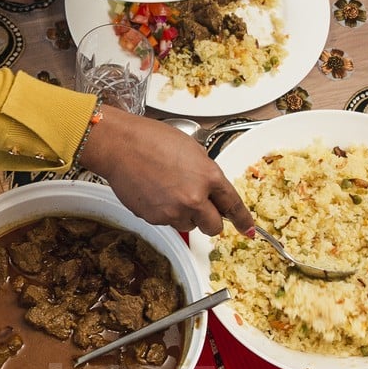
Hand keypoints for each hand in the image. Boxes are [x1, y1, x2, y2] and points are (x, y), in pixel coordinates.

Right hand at [79, 109, 255, 236]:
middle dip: (209, 220)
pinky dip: (164, 212)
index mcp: (209, 176)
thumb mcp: (191, 148)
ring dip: (184, 215)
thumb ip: (205, 171)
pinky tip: (154, 192)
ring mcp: (174, 211)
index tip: (247, 229)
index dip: (242, 220)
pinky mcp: (154, 219)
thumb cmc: (151, 139)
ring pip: (188, 225)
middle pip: (213, 227)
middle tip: (199, 208)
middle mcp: (195, 198)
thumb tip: (209, 188)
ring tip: (167, 191)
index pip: (233, 205)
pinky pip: (167, 222)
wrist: (120, 146)